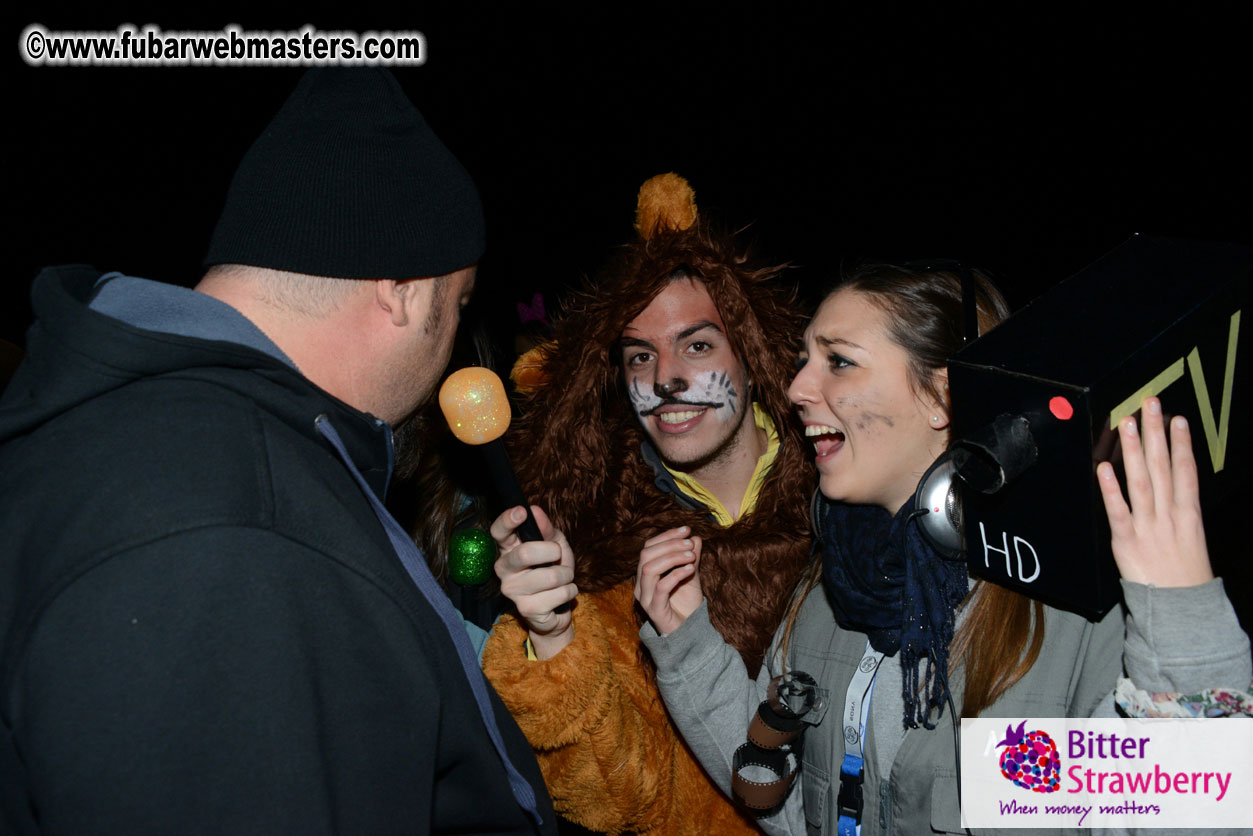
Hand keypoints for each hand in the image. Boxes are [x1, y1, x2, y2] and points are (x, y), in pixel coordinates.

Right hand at [492, 505, 577, 657]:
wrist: (556, 608)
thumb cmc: (553, 569)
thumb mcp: (555, 544)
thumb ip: (546, 529)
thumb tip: (535, 510)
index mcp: (508, 549)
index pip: (498, 531)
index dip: (507, 520)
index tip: (522, 512)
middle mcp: (504, 569)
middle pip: (525, 553)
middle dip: (553, 552)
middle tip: (558, 556)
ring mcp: (512, 591)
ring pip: (550, 576)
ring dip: (566, 575)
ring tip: (563, 579)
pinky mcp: (526, 609)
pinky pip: (560, 593)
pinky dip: (569, 591)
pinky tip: (561, 594)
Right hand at [635, 526, 702, 634]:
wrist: (690, 632)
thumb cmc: (687, 604)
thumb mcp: (691, 576)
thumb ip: (691, 558)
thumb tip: (695, 537)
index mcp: (645, 574)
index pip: (648, 547)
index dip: (667, 535)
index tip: (687, 529)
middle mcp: (640, 585)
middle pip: (646, 555)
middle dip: (670, 544)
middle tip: (690, 543)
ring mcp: (645, 598)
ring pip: (649, 569)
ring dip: (672, 557)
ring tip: (692, 555)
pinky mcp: (654, 610)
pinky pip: (661, 587)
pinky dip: (676, 574)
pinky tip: (691, 569)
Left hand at [1097, 397, 1212, 587]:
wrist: (1179, 608)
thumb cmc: (1184, 573)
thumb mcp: (1192, 536)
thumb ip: (1180, 508)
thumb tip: (1174, 483)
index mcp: (1188, 513)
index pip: (1185, 470)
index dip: (1181, 443)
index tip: (1176, 419)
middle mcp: (1169, 515)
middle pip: (1162, 466)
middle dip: (1156, 434)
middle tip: (1150, 405)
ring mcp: (1147, 526)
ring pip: (1140, 481)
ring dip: (1133, 451)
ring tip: (1129, 425)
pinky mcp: (1126, 541)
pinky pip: (1117, 511)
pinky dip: (1110, 489)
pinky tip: (1104, 468)